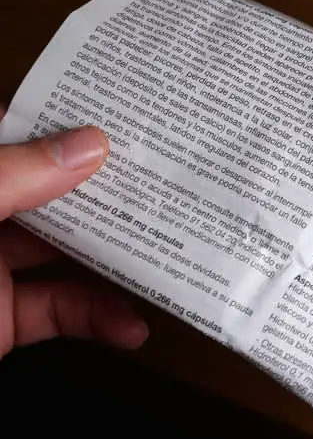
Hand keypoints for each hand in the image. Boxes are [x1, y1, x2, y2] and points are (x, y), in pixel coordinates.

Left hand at [0, 105, 147, 356]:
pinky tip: (131, 324)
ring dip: (115, 259)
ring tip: (171, 253)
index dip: (60, 120)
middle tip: (165, 182)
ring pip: (60, 252)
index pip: (4, 130)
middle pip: (44, 192)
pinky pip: (57, 310)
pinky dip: (97, 318)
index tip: (121, 115)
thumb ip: (11, 179)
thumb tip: (87, 144)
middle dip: (104, 192)